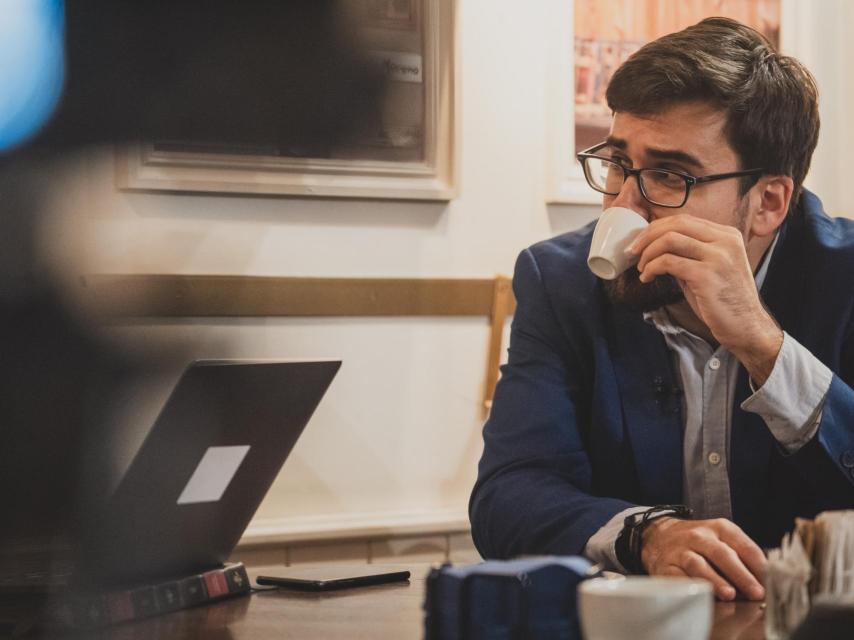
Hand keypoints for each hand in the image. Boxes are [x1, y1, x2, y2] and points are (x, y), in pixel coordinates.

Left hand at [630, 215, 782, 384]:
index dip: (657, 228)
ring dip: (648, 253)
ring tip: (642, 269)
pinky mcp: (706, 275)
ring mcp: (718, 256)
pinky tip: (647, 278)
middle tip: (633, 251)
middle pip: (676, 224)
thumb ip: (688, 253)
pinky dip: (652, 268)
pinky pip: (668, 262)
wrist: (746, 326)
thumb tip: (655, 245)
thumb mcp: (708, 268)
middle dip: (648, 236)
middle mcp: (725, 240)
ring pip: (669, 240)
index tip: (641, 241)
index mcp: (727, 235)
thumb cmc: (722, 300)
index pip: (684, 219)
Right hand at [641, 516, 766, 601]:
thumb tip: (766, 583)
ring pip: (698, 564)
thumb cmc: (699, 543)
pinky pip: (678, 577)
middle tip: (756, 592)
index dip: (759, 566)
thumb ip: (743, 557)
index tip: (771, 583)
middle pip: (722, 554)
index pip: (744, 546)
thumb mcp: (722, 539)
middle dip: (741, 574)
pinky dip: (690, 586)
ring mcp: (681, 551)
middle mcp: (699, 536)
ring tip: (729, 594)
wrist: (659, 536)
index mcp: (720, 528)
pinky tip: (702, 595)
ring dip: (715, 580)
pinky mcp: (666, 566)